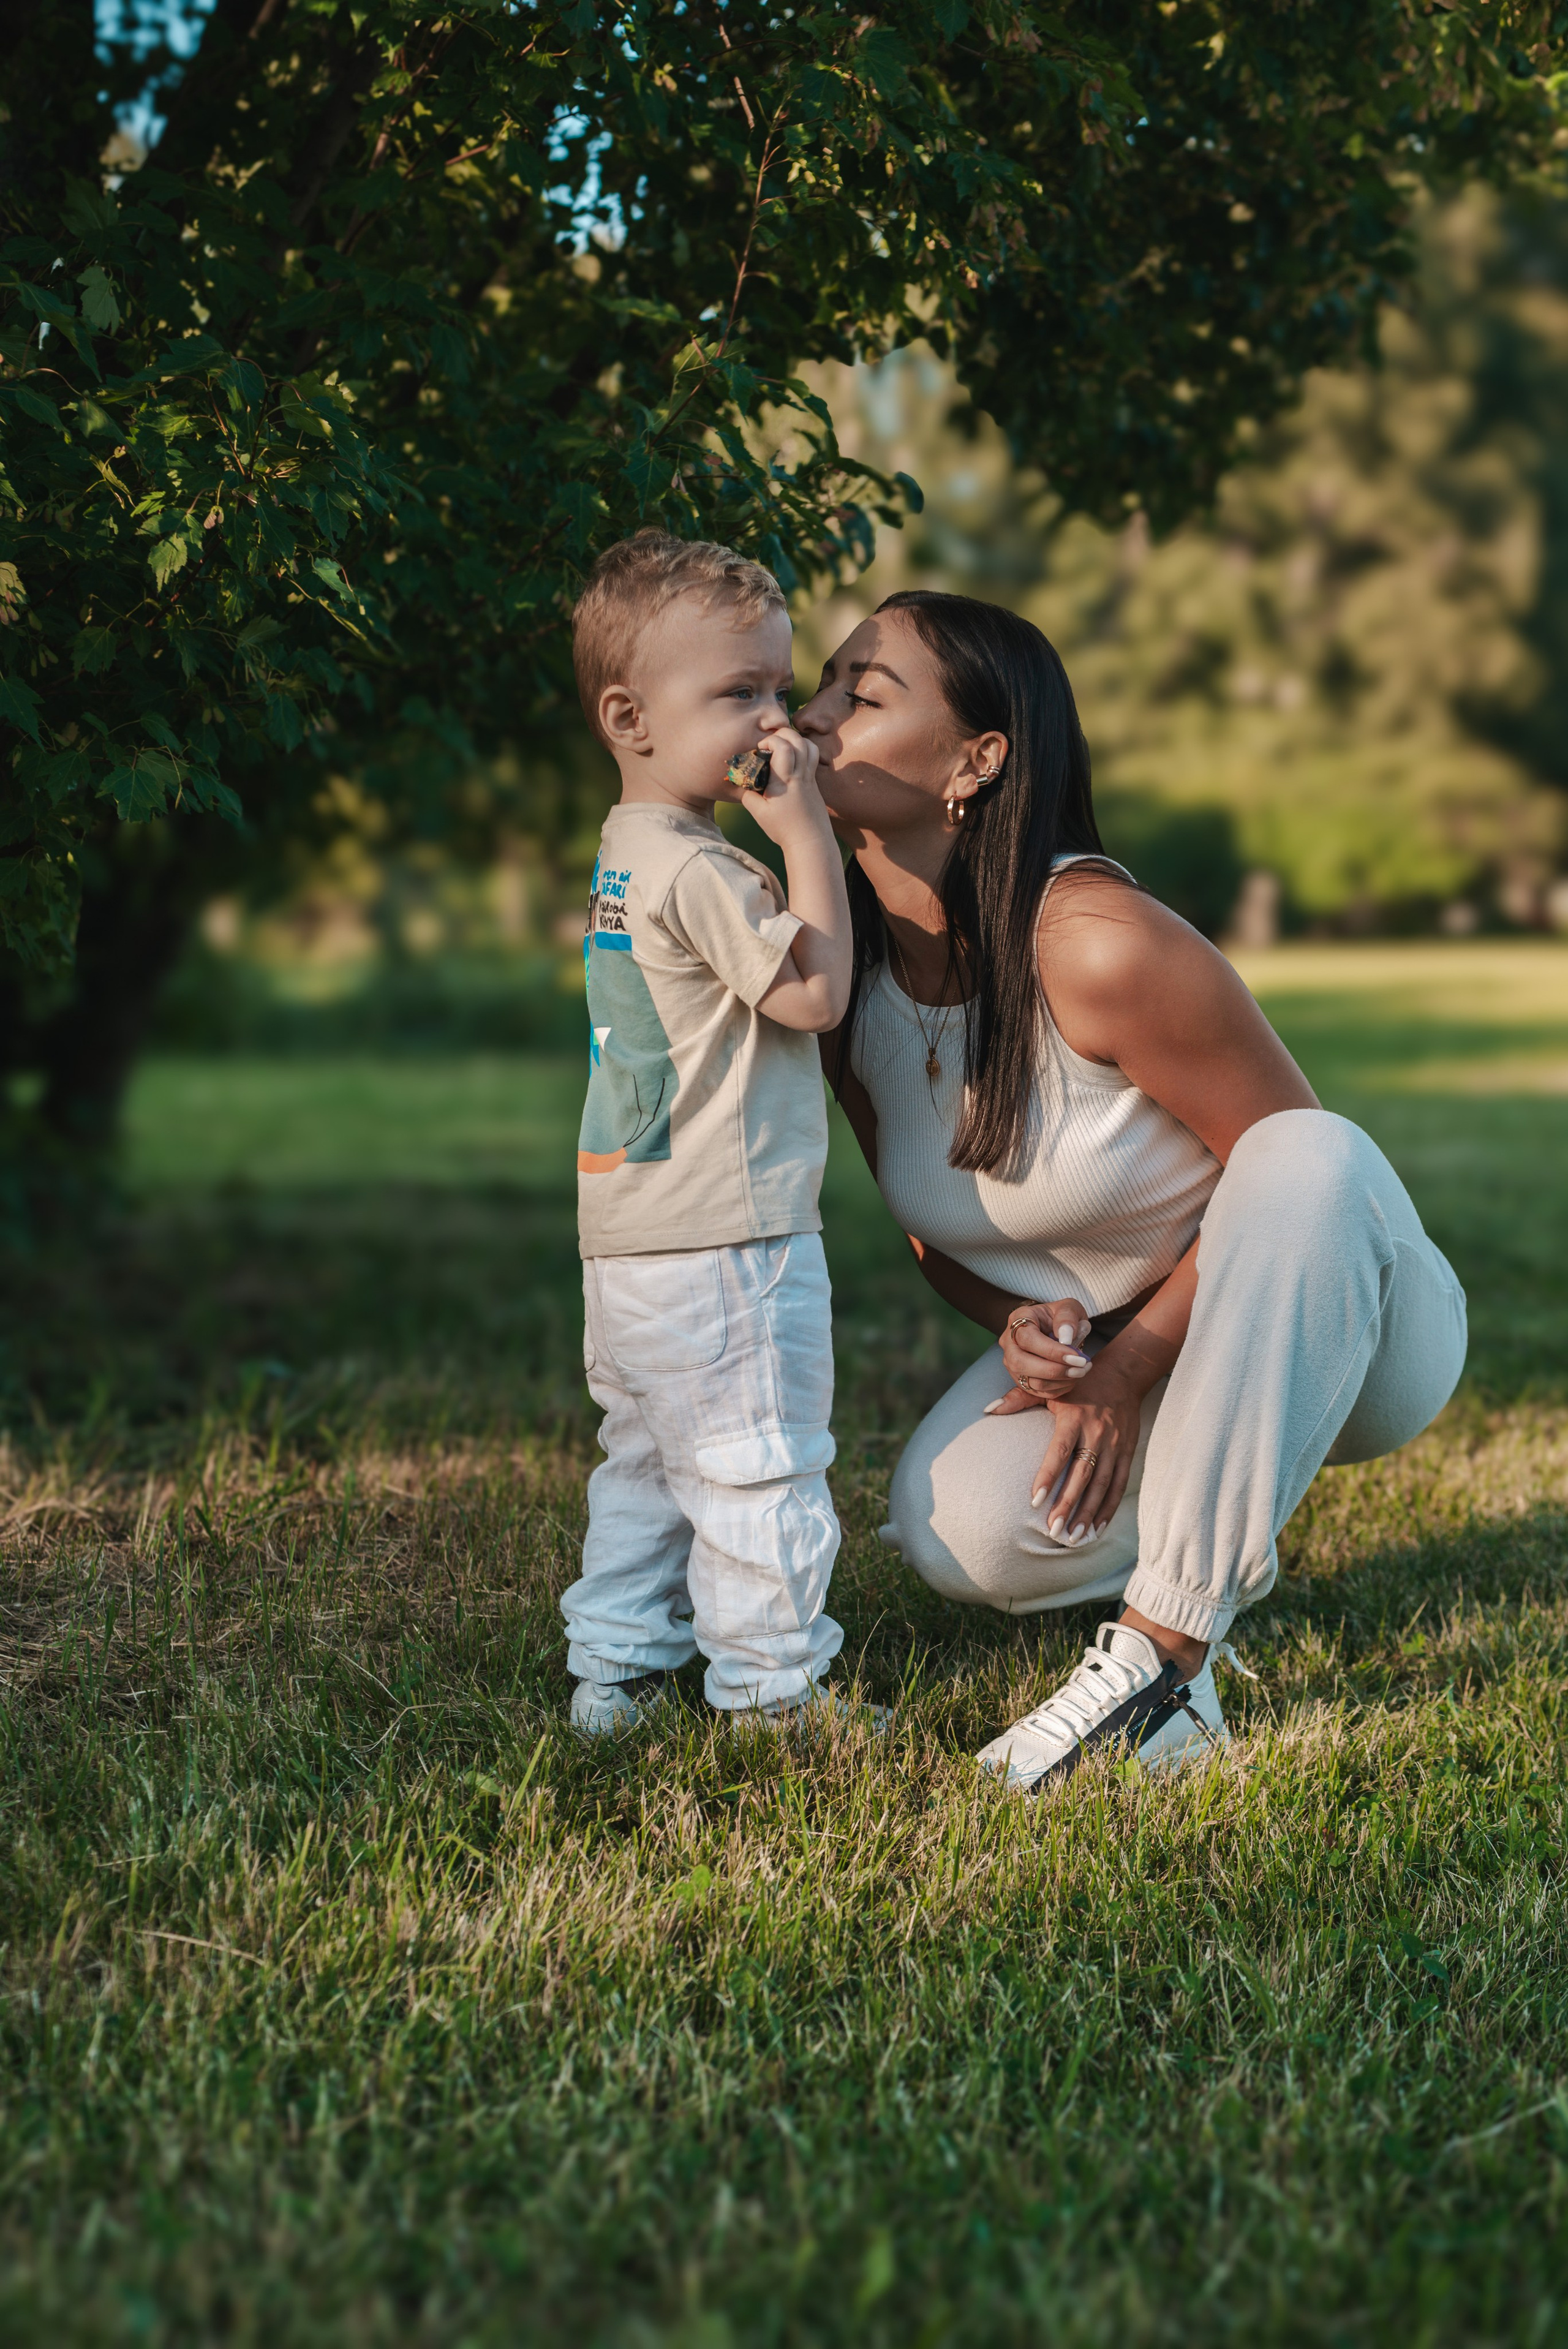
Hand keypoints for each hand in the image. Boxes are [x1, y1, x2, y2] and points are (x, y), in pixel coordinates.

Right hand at [740, 725, 825, 844]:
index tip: (760, 749)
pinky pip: (812, 757)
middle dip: (782, 733)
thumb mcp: (758, 813)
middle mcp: (799, 775)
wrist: (811, 842)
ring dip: (795, 739)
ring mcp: (809, 777)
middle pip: (798, 740)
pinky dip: (803, 749)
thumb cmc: (783, 829)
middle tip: (771, 742)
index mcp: (784, 781)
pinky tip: (792, 759)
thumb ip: (748, 794)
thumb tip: (741, 782)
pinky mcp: (815, 782)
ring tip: (782, 747)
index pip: (783, 747)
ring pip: (809, 746)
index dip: (770, 740)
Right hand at [986, 1297, 1092, 1414]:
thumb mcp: (1069, 1308)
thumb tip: (1065, 1337)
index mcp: (1018, 1319)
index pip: (1028, 1339)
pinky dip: (1058, 1388)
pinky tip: (1072, 1378)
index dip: (1052, 1351)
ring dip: (1059, 1381)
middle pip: (1021, 1363)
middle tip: (1080, 1368)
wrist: (1057, 1329)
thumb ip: (1068, 1317)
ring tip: (1081, 1371)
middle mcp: (1009, 1342)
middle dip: (1054, 1370)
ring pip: (1029, 1381)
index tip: (1077, 1356)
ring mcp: (1011, 1363)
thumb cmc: (1062, 1317)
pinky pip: (1037, 1392)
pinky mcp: (1020, 1379)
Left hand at [1030, 1373, 1142, 1541]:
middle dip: (1068, 1504)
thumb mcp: (1049, 1388)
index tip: (1034, 1501)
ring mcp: (1115, 1444)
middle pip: (1082, 1474)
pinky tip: (1097, 1528)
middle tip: (1054, 1531)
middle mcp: (1096, 1432)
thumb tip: (987, 1409)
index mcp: (1074, 1417)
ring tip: (1075, 1538)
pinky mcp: (1128, 1451)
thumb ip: (1018, 1399)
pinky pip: (1120, 1484)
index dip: (1048, 1476)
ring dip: (1089, 1512)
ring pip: (1103, 1484)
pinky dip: (1110, 1507)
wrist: (1123, 1373)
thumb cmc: (1077, 1383)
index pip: (1060, 1451)